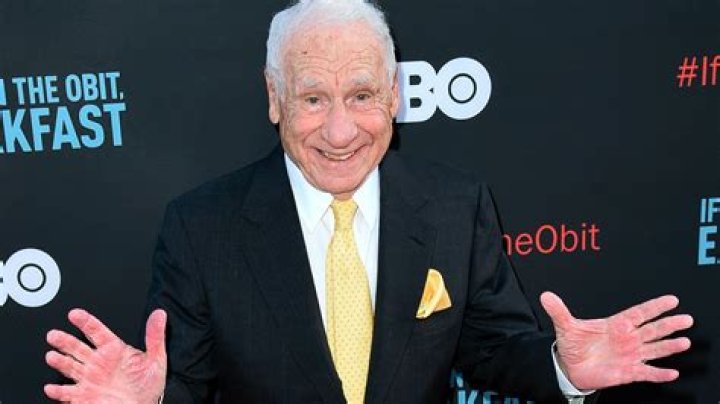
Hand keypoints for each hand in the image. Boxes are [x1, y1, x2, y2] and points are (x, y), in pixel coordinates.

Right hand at [45, 308, 167, 403]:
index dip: (86, 321)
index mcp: (113, 350)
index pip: (97, 331)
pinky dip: (58, 391)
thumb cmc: (147, 386)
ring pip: (70, 367)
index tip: (75, 314)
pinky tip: (52, 388)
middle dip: (65, 341)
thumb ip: (155, 337)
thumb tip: (159, 315)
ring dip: (60, 362)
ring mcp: (89, 379)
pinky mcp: (83, 396)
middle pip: (77, 348)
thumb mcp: (155, 360)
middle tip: (54, 335)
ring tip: (51, 356)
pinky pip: (67, 393)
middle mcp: (98, 362)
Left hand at [540, 291, 692, 390]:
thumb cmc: (574, 345)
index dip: (654, 307)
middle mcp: (627, 339)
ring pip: (654, 349)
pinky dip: (658, 374)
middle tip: (686, 319)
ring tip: (684, 342)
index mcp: (616, 324)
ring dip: (669, 347)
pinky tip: (671, 372)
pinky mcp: (628, 372)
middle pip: (652, 330)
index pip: (639, 313)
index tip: (671, 300)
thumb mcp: (566, 326)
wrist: (570, 367)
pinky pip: (646, 372)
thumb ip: (559, 311)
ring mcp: (630, 355)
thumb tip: (545, 295)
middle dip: (668, 325)